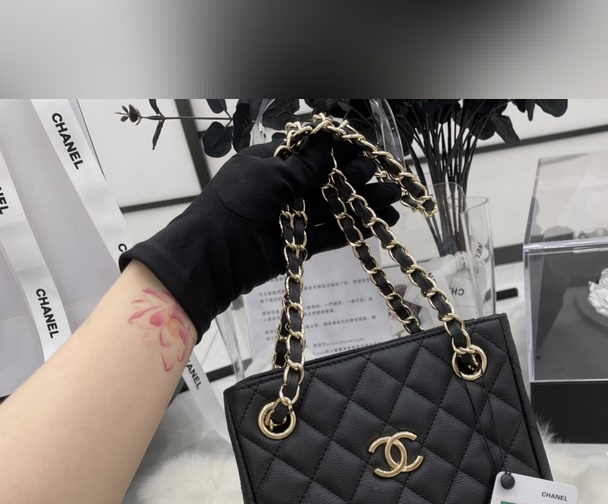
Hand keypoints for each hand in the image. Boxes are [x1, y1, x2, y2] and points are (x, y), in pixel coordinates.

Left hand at [120, 131, 401, 338]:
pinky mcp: (297, 244)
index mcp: (273, 163)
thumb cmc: (236, 205)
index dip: (343, 155)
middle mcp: (284, 188)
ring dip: (361, 211)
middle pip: (329, 184)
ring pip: (333, 212)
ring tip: (393, 212)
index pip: (314, 154)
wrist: (213, 255)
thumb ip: (306, 166)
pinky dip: (350, 233)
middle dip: (360, 185)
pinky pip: (328, 237)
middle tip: (390, 187)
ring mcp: (292, 218)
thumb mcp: (271, 176)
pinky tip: (374, 230)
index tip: (371, 156)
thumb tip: (330, 142)